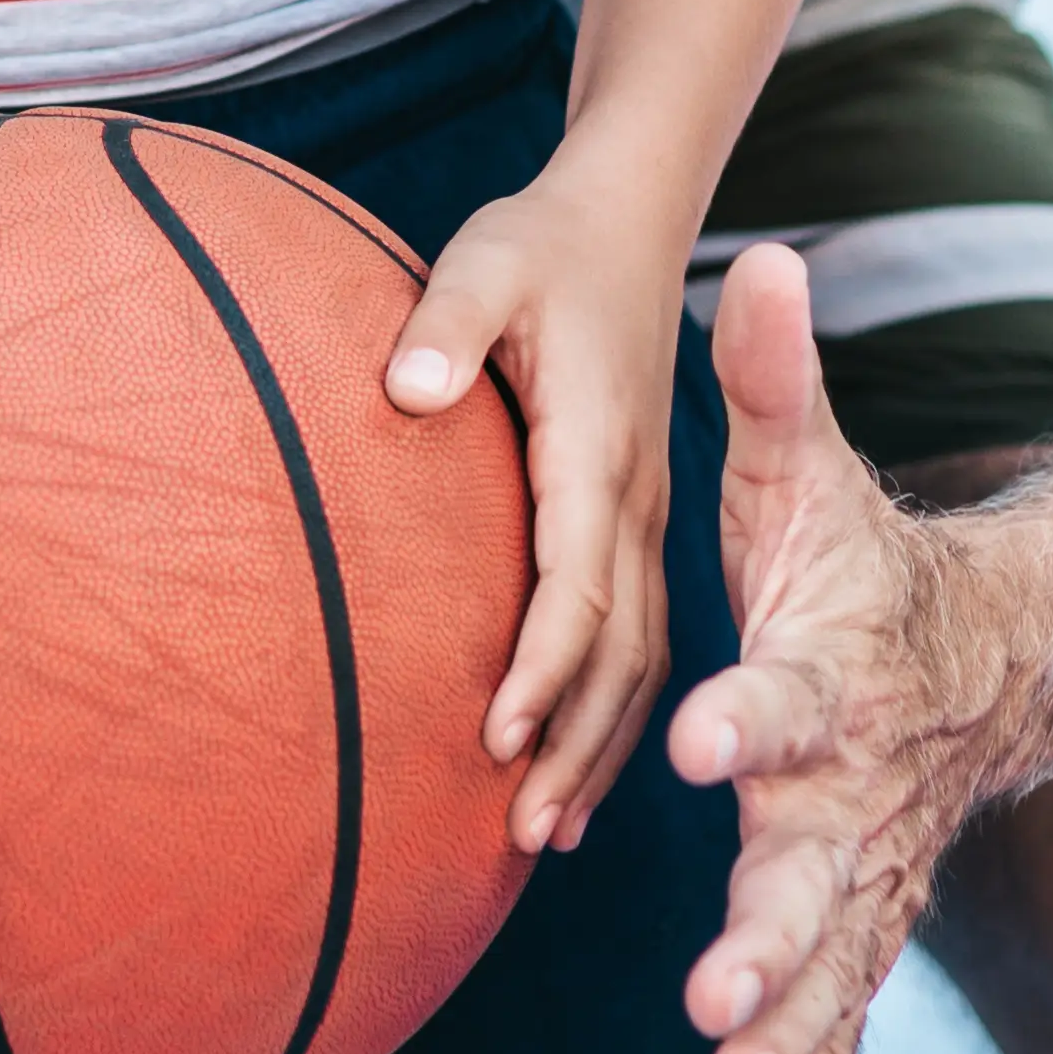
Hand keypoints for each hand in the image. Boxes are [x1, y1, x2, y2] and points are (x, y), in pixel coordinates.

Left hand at [383, 171, 687, 852]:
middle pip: (622, 648)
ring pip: (642, 657)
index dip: (540, 668)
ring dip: (600, 747)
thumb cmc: (541, 242)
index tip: (494, 737)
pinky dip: (613, 710)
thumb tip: (405, 396)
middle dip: (576, 745)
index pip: (578, 582)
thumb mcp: (485, 258)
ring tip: (548, 833)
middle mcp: (637, 496)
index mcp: (598, 445)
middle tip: (521, 834)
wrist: (627, 219)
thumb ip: (443, 322)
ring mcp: (647, 513)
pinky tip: (574, 768)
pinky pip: (638, 633)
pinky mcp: (638, 519)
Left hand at [667, 243, 1005, 1053]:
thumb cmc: (867, 562)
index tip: (703, 739)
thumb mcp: (814, 471)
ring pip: (832, 965)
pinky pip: (844, 1018)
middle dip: (767, 937)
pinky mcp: (867, 926)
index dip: (748, 717)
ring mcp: (871, 871)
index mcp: (834, 677)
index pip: (785, 695)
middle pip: (815, 869)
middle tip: (711, 997)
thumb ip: (776, 379)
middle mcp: (858, 790)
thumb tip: (752, 254)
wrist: (991, 662)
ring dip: (786, 1036)